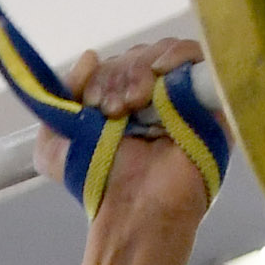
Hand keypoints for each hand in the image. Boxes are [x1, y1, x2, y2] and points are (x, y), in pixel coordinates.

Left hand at [36, 37, 216, 229]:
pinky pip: (196, 57)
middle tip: (113, 110)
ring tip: (134, 103)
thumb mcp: (54, 147)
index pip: (115, 64)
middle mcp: (154, 100)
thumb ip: (59, 100)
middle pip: (139, 55)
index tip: (93, 102)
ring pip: (164, 53)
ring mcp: (183, 101)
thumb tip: (90, 56)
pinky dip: (176, 55)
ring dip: (141, 69)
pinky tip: (159, 74)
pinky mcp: (210, 103)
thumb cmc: (99, 186)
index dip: (101, 75)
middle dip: (119, 74)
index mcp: (123, 104)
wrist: (137, 211)